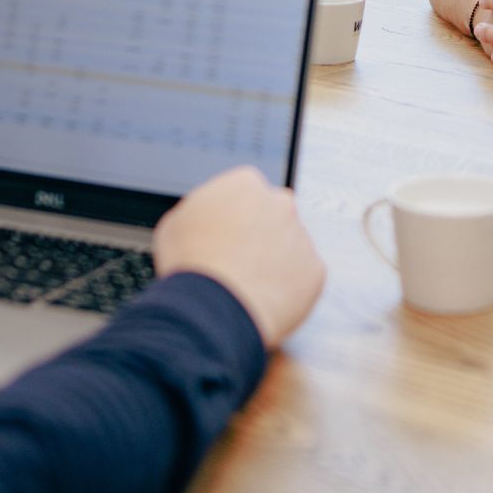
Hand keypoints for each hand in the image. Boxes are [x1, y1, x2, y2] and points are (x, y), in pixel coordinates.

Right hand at [153, 166, 325, 347]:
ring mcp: (302, 236)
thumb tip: (207, 218)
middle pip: (274, 216)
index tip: (228, 234)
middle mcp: (281, 203)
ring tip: (247, 286)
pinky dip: (288, 289)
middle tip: (239, 261)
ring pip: (291, 247)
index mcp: (246, 184)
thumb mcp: (176, 223)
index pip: (247, 193)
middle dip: (260, 235)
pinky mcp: (315, 269)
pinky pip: (303, 277)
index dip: (235, 217)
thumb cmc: (190, 265)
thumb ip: (203, 211)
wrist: (211, 308)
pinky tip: (263, 299)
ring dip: (275, 262)